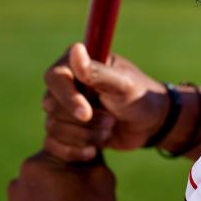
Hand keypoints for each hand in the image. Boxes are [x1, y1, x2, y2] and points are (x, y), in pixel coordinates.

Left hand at [3, 151, 114, 200]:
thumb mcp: (102, 176)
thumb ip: (92, 157)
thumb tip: (89, 147)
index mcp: (36, 164)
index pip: (57, 152)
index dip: (75, 161)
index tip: (86, 173)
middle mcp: (16, 183)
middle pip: (42, 175)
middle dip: (58, 181)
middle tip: (78, 197)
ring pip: (32, 199)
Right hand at [42, 43, 167, 161]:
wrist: (150, 124)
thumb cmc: (140, 97)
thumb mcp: (123, 85)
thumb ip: (98, 72)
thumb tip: (75, 48)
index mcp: (76, 63)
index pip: (54, 78)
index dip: (67, 98)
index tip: (86, 113)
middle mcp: (65, 84)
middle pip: (51, 106)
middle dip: (83, 121)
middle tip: (111, 121)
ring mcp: (62, 108)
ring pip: (52, 127)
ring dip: (84, 136)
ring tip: (109, 130)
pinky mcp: (64, 129)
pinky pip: (52, 145)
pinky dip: (73, 151)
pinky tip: (93, 151)